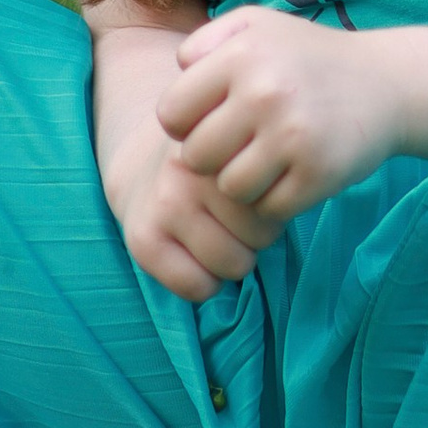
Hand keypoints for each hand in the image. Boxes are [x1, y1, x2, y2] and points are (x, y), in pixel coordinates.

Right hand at [108, 117, 289, 303]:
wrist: (140, 165)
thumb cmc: (212, 166)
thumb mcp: (244, 148)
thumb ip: (272, 168)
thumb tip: (287, 205)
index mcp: (227, 141)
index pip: (281, 201)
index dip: (275, 206)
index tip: (258, 195)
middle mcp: (194, 168)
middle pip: (261, 235)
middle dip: (257, 235)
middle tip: (236, 220)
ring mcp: (166, 202)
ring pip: (233, 265)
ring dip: (233, 260)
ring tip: (218, 236)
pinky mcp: (143, 238)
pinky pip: (195, 287)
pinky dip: (203, 284)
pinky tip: (196, 258)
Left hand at [154, 10, 401, 230]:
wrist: (389, 85)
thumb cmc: (308, 57)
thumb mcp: (258, 25)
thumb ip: (205, 39)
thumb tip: (178, 73)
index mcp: (241, 54)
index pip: (171, 115)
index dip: (186, 124)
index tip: (213, 120)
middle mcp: (265, 92)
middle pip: (196, 158)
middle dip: (214, 156)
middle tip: (244, 143)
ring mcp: (293, 136)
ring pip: (229, 188)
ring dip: (243, 181)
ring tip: (268, 158)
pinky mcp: (319, 174)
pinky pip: (267, 208)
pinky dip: (276, 199)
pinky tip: (293, 173)